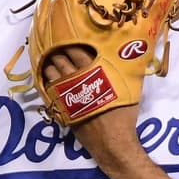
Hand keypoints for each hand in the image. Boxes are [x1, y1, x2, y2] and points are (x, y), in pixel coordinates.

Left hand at [42, 46, 142, 173]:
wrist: (112, 143)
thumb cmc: (124, 116)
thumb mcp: (130, 89)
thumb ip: (128, 70)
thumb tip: (132, 54)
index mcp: (95, 72)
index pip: (78, 50)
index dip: (72, 42)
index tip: (68, 35)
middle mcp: (78, 80)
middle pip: (62, 59)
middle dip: (58, 50)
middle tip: (56, 44)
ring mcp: (67, 94)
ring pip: (52, 72)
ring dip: (50, 63)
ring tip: (48, 57)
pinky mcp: (61, 106)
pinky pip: (49, 88)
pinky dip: (46, 80)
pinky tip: (46, 76)